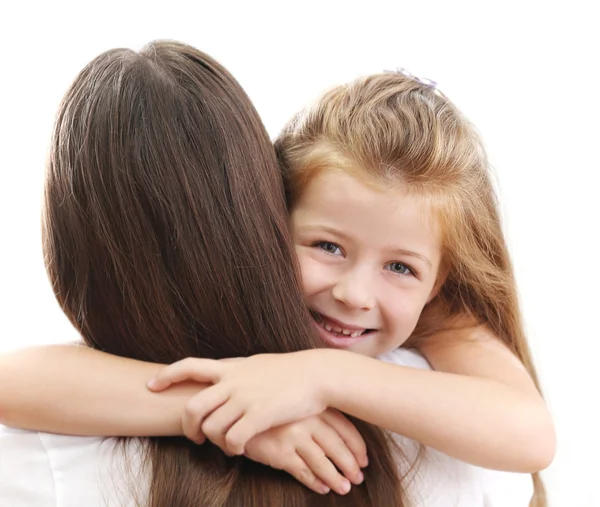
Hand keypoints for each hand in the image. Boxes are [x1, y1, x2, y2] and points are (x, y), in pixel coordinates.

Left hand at [147, 350, 332, 454]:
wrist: (318, 374)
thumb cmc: (292, 370)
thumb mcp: (259, 363)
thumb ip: (239, 370)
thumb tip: (225, 372)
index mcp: (232, 367)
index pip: (190, 366)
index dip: (167, 375)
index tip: (151, 384)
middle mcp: (233, 381)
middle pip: (193, 406)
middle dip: (187, 425)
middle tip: (195, 436)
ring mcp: (245, 398)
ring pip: (211, 427)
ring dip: (213, 441)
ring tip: (224, 445)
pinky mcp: (259, 415)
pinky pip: (233, 439)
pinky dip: (231, 448)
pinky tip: (240, 449)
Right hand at [244, 409, 367, 494]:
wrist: (237, 409)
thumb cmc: (271, 406)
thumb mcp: (296, 404)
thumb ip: (316, 414)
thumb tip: (341, 436)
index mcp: (314, 406)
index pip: (346, 428)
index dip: (358, 447)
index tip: (364, 461)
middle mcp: (307, 420)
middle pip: (338, 447)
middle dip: (351, 465)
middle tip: (359, 478)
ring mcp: (294, 436)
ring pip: (323, 462)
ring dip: (336, 478)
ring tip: (344, 488)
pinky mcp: (280, 452)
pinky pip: (303, 471)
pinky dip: (315, 482)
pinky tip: (322, 488)